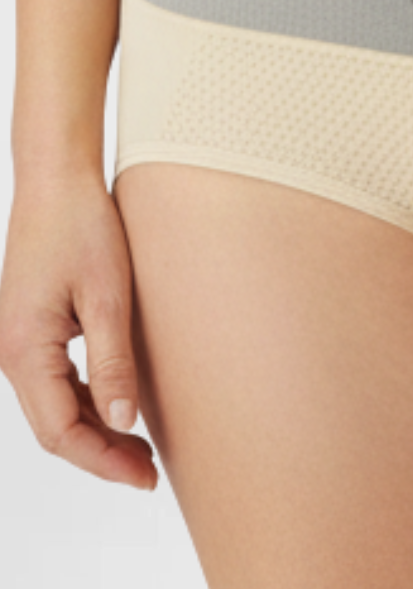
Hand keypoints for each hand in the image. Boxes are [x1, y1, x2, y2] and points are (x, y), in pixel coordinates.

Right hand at [0, 168, 157, 490]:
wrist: (58, 182)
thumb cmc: (83, 228)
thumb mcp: (107, 296)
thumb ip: (113, 361)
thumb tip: (123, 421)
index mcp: (24, 350)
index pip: (59, 431)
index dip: (102, 461)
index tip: (145, 477)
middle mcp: (13, 353)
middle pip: (55, 426)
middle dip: (101, 455)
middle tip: (151, 475)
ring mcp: (21, 341)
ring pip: (56, 406)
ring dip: (96, 431)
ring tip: (143, 451)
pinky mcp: (35, 328)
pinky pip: (58, 381)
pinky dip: (88, 402)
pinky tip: (121, 409)